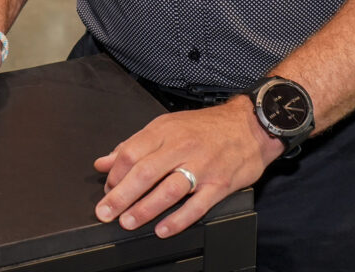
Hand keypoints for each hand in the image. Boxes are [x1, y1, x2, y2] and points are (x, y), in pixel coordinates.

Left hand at [93, 96, 283, 237]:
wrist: (251, 126)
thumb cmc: (207, 127)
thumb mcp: (168, 126)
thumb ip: (135, 144)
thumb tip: (104, 162)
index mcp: (166, 131)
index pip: (132, 152)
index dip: (115, 174)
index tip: (107, 188)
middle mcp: (182, 147)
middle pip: (145, 172)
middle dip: (121, 195)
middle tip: (105, 212)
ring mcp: (202, 167)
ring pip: (168, 190)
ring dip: (144, 209)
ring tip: (127, 222)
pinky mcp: (219, 185)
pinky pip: (196, 206)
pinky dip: (178, 220)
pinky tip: (162, 229)